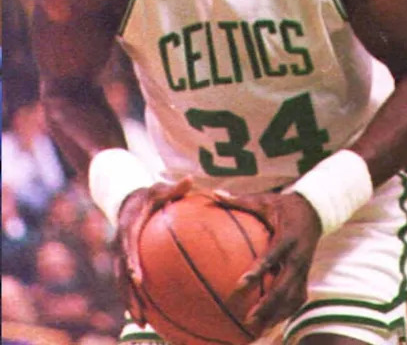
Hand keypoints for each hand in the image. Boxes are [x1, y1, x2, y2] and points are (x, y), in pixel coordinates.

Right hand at [114, 177, 192, 324]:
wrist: (128, 199)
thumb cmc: (150, 194)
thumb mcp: (160, 189)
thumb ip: (175, 188)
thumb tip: (191, 179)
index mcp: (128, 229)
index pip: (128, 249)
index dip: (133, 264)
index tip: (140, 279)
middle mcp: (120, 246)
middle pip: (121, 275)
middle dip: (129, 296)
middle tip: (140, 315)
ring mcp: (119, 256)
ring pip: (121, 285)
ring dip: (130, 304)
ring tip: (142, 324)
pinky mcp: (124, 263)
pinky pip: (127, 284)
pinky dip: (134, 299)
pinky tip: (148, 315)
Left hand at [215, 190, 321, 334]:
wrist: (316, 210)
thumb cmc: (284, 206)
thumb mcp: (265, 200)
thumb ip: (240, 201)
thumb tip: (214, 194)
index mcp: (288, 238)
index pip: (273, 257)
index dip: (259, 271)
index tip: (241, 284)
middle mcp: (298, 256)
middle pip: (285, 285)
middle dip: (268, 305)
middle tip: (249, 319)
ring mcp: (304, 268)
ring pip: (292, 297)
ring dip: (277, 315)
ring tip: (258, 332)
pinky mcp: (305, 275)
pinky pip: (298, 298)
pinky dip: (286, 313)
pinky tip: (272, 325)